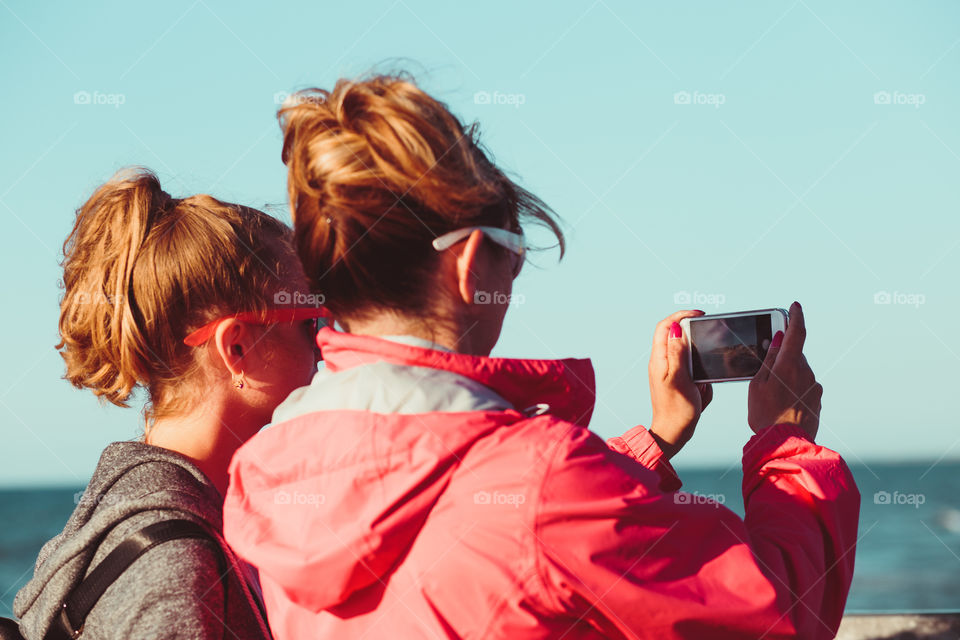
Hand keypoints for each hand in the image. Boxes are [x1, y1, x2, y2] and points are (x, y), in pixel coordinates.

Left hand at [648, 310, 713, 459]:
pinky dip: (699, 369)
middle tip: (708, 333)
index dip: (680, 315)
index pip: (664, 326)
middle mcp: (661, 362)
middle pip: (673, 334)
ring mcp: (668, 370)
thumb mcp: (679, 379)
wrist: (674, 433)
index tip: (699, 314)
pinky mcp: (676, 379)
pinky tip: (703, 381)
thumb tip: (676, 329)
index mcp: (659, 359)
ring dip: (697, 352)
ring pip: (683, 349)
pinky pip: (689, 365)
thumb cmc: (677, 409)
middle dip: (691, 331)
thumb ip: (677, 353)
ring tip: (706, 362)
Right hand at [747, 301, 821, 439]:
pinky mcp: (817, 401)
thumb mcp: (758, 385)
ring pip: (798, 371)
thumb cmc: (765, 415)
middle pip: (794, 355)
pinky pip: (803, 387)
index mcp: (790, 366)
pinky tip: (780, 404)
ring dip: (786, 375)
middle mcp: (806, 373)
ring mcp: (814, 388)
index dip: (796, 316)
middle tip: (766, 367)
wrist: (784, 444)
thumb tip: (779, 339)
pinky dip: (792, 389)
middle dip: (782, 356)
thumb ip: (769, 360)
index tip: (795, 306)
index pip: (797, 333)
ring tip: (770, 395)